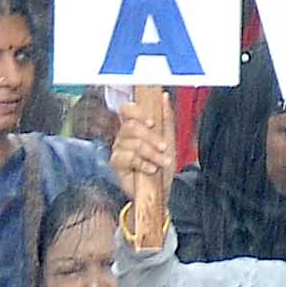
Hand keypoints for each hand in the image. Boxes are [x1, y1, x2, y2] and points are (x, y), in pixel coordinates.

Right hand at [108, 92, 174, 242]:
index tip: (152, 123)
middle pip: (130, 126)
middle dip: (150, 137)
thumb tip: (164, 96)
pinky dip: (142, 163)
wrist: (162, 190)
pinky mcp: (116, 164)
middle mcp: (124, 135)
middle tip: (164, 147)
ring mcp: (118, 149)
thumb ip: (166, 118)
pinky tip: (151, 169)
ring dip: (151, 153)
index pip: (127, 110)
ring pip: (132, 143)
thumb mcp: (170, 139)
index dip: (137, 112)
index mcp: (136, 127)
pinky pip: (127, 157)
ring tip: (161, 162)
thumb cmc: (163, 165)